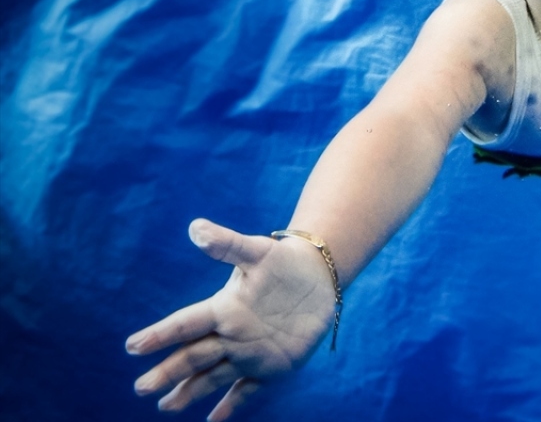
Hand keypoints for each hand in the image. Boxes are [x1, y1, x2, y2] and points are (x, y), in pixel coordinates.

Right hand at [127, 219, 334, 419]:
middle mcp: (231, 334)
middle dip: (168, 372)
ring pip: (212, 376)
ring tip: (165, 406)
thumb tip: (195, 227)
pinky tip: (214, 420)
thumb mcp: (256, 251)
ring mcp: (250, 352)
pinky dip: (231, 404)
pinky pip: (247, 390)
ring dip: (190, 391)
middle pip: (193, 356)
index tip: (133, 346)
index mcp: (223, 308)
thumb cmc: (284, 260)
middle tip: (141, 388)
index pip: (186, 324)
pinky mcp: (271, 366)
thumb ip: (226, 244)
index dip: (161, 334)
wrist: (318, 276)